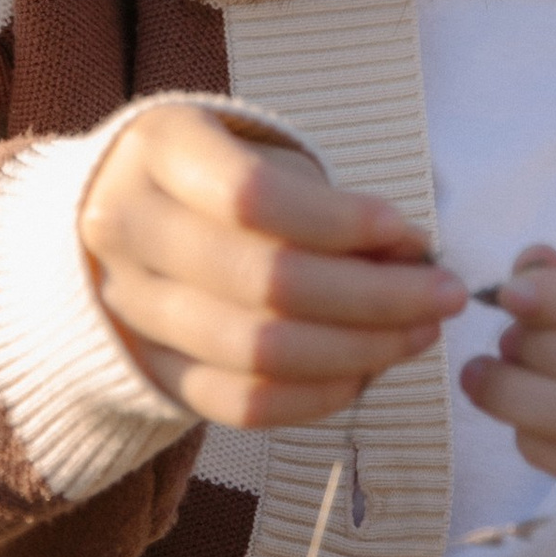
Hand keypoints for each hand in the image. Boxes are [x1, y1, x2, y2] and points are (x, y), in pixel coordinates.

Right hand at [79, 104, 465, 429]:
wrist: (109, 217)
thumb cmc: (207, 177)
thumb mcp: (256, 154)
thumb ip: (327, 202)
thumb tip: (413, 255)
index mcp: (156, 152)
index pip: (254, 197)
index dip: (342, 223)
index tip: (410, 234)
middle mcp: (126, 230)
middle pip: (266, 283)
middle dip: (376, 297)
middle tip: (446, 296)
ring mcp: (130, 309)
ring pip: (258, 353)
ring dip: (360, 351)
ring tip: (419, 334)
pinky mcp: (149, 371)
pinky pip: (240, 404)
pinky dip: (315, 396)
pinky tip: (366, 374)